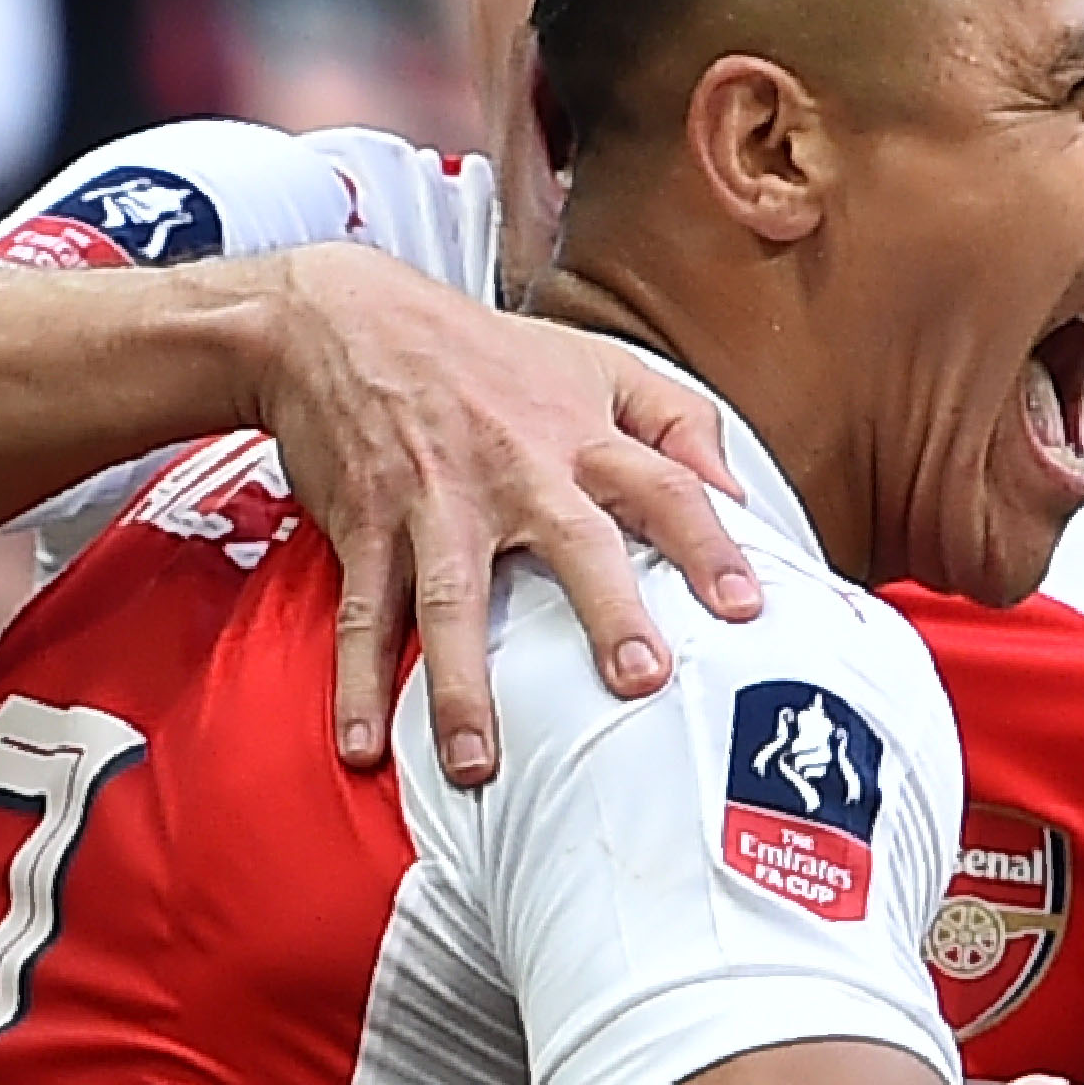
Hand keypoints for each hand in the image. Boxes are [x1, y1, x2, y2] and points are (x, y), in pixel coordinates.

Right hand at [237, 242, 767, 784]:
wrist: (339, 319)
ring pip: (454, 600)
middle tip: (637, 681)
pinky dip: (358, 680)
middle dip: (607, 612)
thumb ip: (678, 421)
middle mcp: (514, 472)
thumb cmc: (483, 353)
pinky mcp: (367, 527)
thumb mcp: (594, 362)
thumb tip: (740, 495)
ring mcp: (436, 503)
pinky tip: (363, 744)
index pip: (664, 486)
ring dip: (462, 687)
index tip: (744, 607)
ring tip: (478, 765)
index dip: (708, 544)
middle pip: (572, 543)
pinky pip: (363, 613)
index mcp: (578, 435)